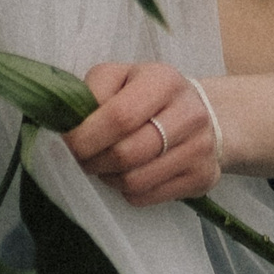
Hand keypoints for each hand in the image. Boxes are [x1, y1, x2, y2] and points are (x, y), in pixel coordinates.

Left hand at [64, 62, 219, 206]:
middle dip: (93, 161)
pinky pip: (147, 197)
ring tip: (105, 164)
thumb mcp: (120, 77)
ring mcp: (200, 149)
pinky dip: (127, 191)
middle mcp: (189, 114)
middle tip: (82, 157)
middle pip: (127, 154)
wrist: (204, 112)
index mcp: (164, 81)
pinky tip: (128, 173)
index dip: (86, 136)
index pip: (120, 116)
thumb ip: (93, 91)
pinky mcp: (202, 177)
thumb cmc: (149, 94)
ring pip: (135, 181)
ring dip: (108, 177)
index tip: (68, 142)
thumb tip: (70, 124)